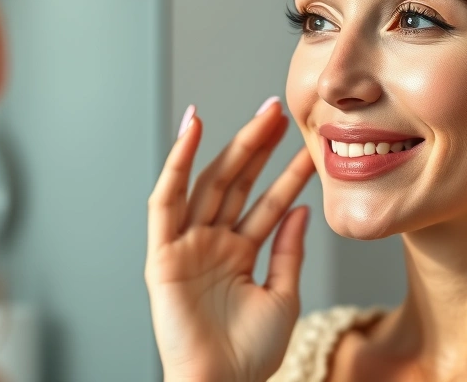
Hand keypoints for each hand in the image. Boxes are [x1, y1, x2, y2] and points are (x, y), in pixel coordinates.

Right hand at [145, 99, 315, 381]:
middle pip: (236, 183)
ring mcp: (186, 245)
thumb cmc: (249, 355)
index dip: (284, 172)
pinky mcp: (162, 252)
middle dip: (257, 145)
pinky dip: (175, 164)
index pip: (265, 202)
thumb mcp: (284, 297)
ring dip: (230, 146)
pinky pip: (165, 201)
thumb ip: (289, 252)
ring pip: (208, 183)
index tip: (305, 144)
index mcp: (237, 253)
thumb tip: (299, 209)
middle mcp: (211, 243)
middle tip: (279, 111)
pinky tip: (192, 131)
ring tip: (257, 116)